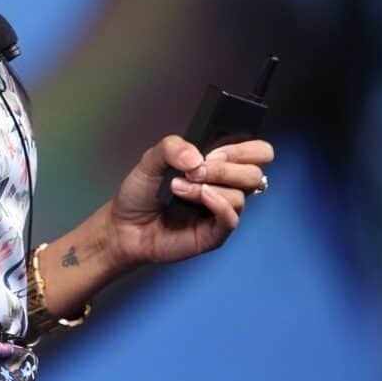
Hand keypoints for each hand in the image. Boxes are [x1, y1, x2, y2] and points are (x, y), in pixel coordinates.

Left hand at [106, 134, 273, 269]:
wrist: (125, 225)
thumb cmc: (141, 193)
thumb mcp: (151, 159)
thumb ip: (172, 147)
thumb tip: (198, 157)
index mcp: (217, 165)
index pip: (256, 152)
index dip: (243, 149)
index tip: (213, 152)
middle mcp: (225, 187)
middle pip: (255, 173)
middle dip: (225, 167)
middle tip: (195, 170)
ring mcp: (222, 210)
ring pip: (242, 194)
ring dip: (209, 185)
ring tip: (178, 187)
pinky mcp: (216, 233)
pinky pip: (232, 217)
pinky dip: (218, 203)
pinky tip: (200, 196)